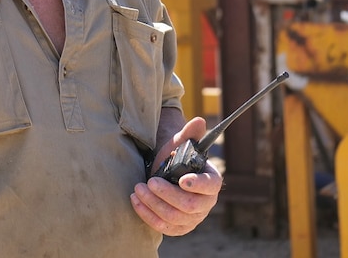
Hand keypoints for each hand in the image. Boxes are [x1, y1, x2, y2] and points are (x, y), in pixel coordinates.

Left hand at [130, 117, 222, 235]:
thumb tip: (199, 120)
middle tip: (149, 182)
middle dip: (167, 194)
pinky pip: (165, 228)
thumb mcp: (180, 143)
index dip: (198, 184)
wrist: (164, 172)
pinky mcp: (179, 228)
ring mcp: (193, 218)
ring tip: (138, 189)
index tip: (182, 180)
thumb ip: (189, 133)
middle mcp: (206, 203)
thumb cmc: (175, 157)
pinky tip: (136, 201)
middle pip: (190, 205)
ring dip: (154, 204)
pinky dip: (148, 216)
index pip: (210, 185)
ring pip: (175, 218)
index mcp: (211, 181)